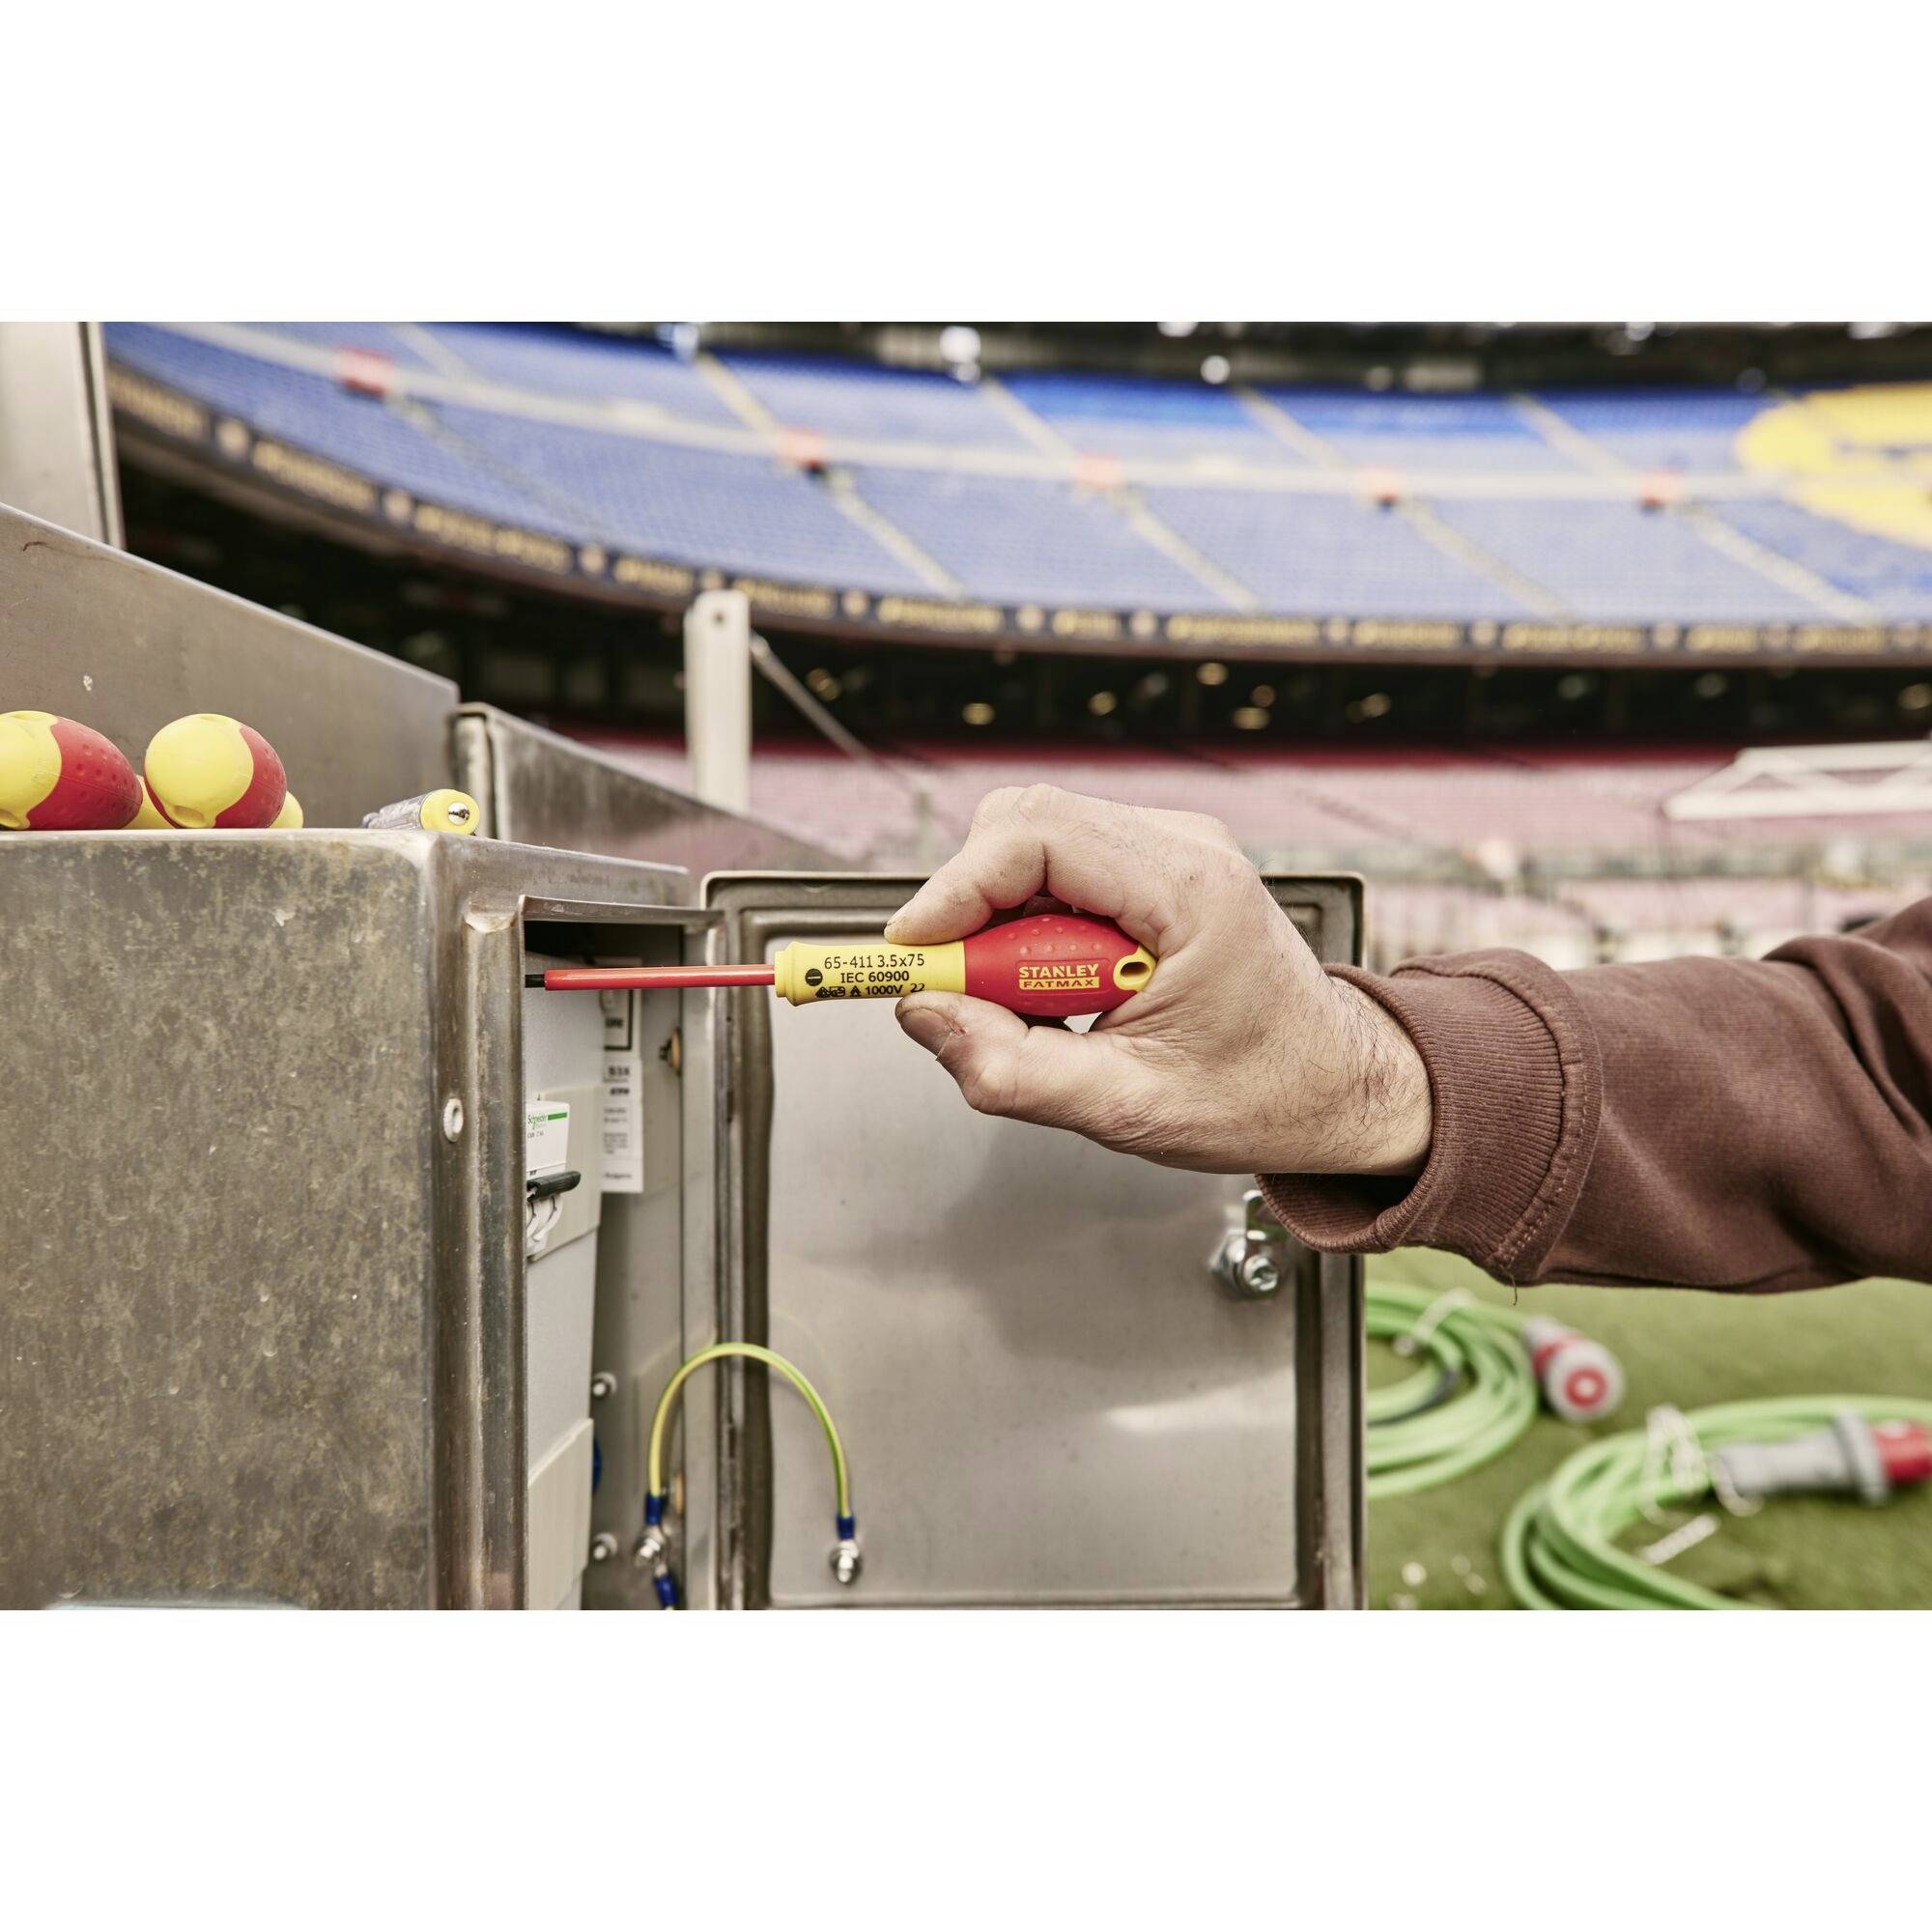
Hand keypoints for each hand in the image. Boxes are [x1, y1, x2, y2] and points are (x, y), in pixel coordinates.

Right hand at [889, 786, 1430, 1176]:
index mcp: (1189, 890)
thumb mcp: (1126, 1108)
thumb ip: (1010, 1070)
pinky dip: (1030, 925)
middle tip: (965, 992)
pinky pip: (1058, 870)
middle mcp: (1182, 847)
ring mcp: (1170, 850)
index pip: (1035, 836)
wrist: (1340, 1083)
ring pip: (1031, 843)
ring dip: (1001, 923)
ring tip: (1035, 1005)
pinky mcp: (1154, 869)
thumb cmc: (1263, 1094)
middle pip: (1023, 823)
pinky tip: (1060, 988)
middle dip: (969, 907)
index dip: (954, 891)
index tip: (912, 955)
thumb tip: (924, 1016)